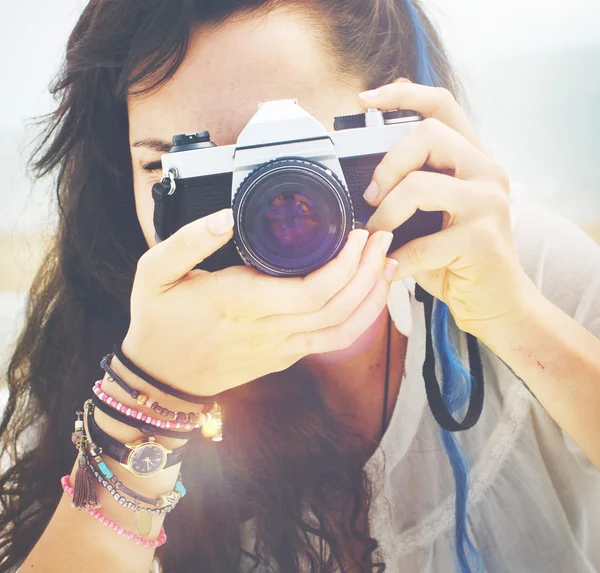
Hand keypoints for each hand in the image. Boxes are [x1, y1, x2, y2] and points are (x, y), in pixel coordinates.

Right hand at [122, 209, 398, 396]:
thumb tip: (225, 216)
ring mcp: (280, 349)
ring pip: (342, 329)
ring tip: (387, 264)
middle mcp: (267, 330)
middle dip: (367, 272)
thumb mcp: (155, 272)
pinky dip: (359, 320)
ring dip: (372, 297)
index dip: (344, 266)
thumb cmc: (158, 322)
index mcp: (239, 303)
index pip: (310, 292)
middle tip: (382, 238)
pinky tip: (369, 297)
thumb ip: (189, 241)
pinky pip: (332, 342)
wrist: (161, 378)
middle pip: (336, 308)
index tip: (358, 235)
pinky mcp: (284, 358)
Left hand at [359, 79, 536, 336]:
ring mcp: (488, 203)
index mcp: (472, 159)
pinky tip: (392, 269)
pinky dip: (398, 260)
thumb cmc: (456, 259)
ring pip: (420, 185)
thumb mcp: (433, 217)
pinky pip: (422, 243)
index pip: (442, 106)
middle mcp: (486, 171)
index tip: (366, 100)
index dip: (404, 94)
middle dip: (387, 166)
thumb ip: (410, 190)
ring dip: (386, 214)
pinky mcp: (482, 239)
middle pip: (427, 135)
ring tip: (377, 236)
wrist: (498, 303)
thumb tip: (361, 184)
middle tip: (371, 197)